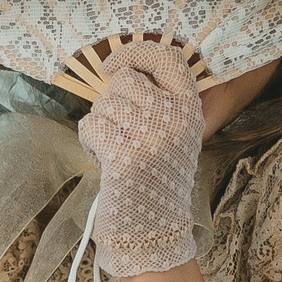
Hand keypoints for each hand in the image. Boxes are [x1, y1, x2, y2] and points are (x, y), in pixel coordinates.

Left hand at [75, 41, 205, 276]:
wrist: (154, 228)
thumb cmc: (154, 178)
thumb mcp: (170, 134)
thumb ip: (157, 101)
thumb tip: (121, 67)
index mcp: (189, 109)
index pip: (168, 58)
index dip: (136, 52)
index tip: (114, 65)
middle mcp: (175, 117)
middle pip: (125, 80)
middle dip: (112, 103)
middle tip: (123, 133)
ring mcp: (151, 134)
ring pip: (104, 103)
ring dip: (101, 126)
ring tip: (118, 151)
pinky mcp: (126, 152)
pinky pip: (91, 125)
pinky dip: (91, 142)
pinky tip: (108, 162)